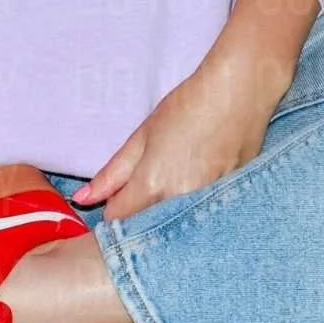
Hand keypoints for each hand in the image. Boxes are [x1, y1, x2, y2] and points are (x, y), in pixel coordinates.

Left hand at [70, 54, 291, 221]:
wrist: (241, 93)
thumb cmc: (188, 107)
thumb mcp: (143, 135)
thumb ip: (113, 173)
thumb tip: (82, 198)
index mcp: (151, 186)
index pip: (118, 221)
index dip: (112, 212)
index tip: (117, 199)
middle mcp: (178, 204)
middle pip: (146, 229)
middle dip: (138, 219)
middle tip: (144, 191)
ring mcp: (206, 207)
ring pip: (174, 228)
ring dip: (165, 219)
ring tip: (174, 186)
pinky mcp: (228, 204)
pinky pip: (200, 220)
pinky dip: (192, 213)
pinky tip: (197, 188)